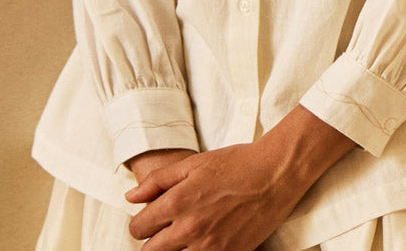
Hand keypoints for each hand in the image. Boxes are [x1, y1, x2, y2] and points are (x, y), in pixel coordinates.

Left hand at [125, 105, 354, 250]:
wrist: (274, 174)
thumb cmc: (236, 164)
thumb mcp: (193, 163)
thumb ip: (158, 181)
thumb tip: (131, 197)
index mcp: (177, 203)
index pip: (138, 229)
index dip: (141, 223)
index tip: (150, 219)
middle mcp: (189, 229)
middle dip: (153, 241)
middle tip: (165, 229)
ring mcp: (209, 247)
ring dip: (173, 250)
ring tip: (184, 236)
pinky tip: (202, 243)